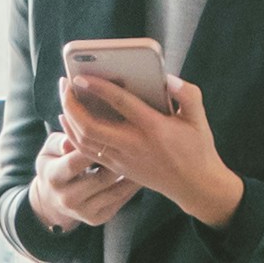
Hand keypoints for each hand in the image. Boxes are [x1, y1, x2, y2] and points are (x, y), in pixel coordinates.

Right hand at [25, 130, 133, 232]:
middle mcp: (67, 198)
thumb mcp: (50, 150)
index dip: (95, 148)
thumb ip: (61, 141)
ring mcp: (83, 212)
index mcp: (53, 177)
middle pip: (100, 178)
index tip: (113, 133)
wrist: (51, 198)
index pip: (75, 162)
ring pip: (114, 191)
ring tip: (144, 157)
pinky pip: (119, 201)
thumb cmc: (54, 164)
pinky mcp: (97, 219)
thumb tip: (71, 142)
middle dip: (119, 162)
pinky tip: (140, 172)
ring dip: (131, 175)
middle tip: (136, 145)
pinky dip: (131, 187)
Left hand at [61, 62, 244, 234]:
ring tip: (65, 96)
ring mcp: (123, 159)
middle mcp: (134, 145)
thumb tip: (166, 79)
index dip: (99, 88)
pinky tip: (69, 120)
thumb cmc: (197, 148)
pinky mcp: (118, 167)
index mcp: (154, 128)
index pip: (120, 104)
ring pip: (84, 141)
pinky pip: (87, 152)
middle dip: (72, 104)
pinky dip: (73, 135)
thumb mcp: (198, 117)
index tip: (81, 76)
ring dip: (69, 118)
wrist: (195, 186)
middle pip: (91, 127)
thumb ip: (186, 93)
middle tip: (66, 83)